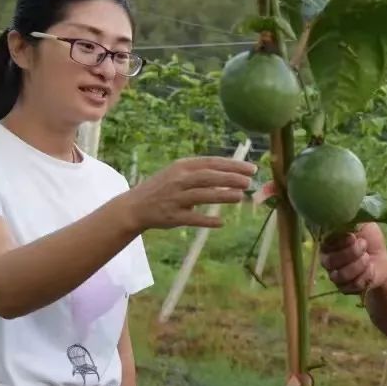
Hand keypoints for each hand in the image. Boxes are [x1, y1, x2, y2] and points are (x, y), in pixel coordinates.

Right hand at [121, 156, 256, 230]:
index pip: (211, 162)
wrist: (135, 206)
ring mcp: (174, 198)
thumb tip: (232, 173)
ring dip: (221, 195)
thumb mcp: (178, 173)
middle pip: (208, 177)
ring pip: (201, 195)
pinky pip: (192, 218)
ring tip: (240, 196)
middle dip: (230, 178)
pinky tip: (221, 222)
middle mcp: (178, 180)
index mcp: (182, 166)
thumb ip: (202, 172)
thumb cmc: (163, 187)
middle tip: (249, 181)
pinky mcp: (172, 217)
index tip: (251, 168)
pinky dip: (206, 220)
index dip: (233, 165)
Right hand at [319, 222, 386, 294]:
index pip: (325, 244)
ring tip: (368, 257)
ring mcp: (335, 275)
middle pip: (330, 261)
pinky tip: (371, 269)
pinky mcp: (345, 288)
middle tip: (363, 244)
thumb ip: (351, 222)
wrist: (382, 257)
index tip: (353, 236)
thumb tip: (344, 217)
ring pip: (340, 276)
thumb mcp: (362, 225)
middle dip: (350, 253)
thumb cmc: (369, 238)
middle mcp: (327, 260)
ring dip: (357, 266)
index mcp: (328, 243)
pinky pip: (352, 286)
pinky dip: (364, 276)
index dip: (339, 242)